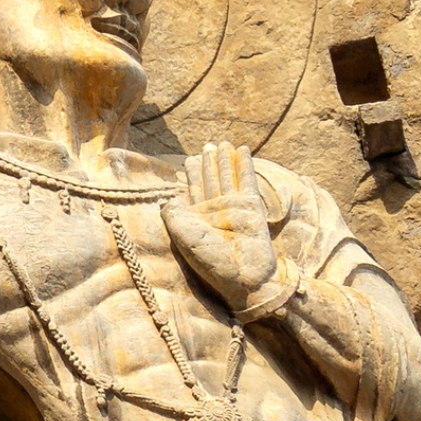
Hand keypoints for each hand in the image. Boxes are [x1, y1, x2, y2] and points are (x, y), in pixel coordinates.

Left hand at [162, 140, 275, 310]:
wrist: (244, 278)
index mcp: (196, 218)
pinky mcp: (252, 207)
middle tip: (208, 144)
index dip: (192, 173)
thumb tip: (169, 198)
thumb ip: (172, 214)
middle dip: (209, 162)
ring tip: (223, 143)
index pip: (193, 189)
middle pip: (210, 179)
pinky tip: (243, 150)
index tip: (190, 159)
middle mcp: (214, 210)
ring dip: (225, 159)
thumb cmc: (211, 261)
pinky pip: (246, 180)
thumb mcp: (183, 236)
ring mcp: (234, 207)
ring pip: (227, 176)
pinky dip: (244, 164)